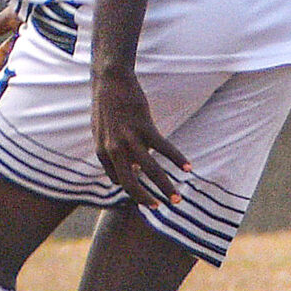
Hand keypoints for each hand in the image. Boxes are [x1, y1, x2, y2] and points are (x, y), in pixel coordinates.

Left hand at [92, 68, 189, 208]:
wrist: (110, 82)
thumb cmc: (108, 108)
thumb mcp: (102, 133)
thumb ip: (113, 151)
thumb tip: (136, 169)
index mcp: (102, 152)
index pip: (117, 180)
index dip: (132, 187)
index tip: (145, 189)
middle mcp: (113, 149)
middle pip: (131, 183)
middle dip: (146, 199)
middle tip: (160, 207)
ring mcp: (129, 138)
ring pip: (150, 170)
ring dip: (166, 186)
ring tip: (177, 198)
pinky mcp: (144, 127)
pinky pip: (164, 148)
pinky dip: (177, 159)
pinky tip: (188, 167)